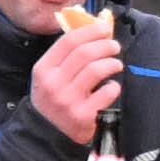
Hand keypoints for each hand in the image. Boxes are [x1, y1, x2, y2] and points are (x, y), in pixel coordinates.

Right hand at [25, 20, 124, 145]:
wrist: (47, 133)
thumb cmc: (53, 98)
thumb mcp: (49, 76)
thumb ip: (66, 56)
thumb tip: (93, 30)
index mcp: (43, 69)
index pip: (68, 42)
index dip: (89, 31)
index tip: (103, 28)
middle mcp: (53, 83)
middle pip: (84, 53)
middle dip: (105, 45)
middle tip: (114, 46)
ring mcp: (68, 100)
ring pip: (96, 70)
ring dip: (112, 63)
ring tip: (116, 64)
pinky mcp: (83, 115)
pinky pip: (106, 93)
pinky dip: (113, 87)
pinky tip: (111, 87)